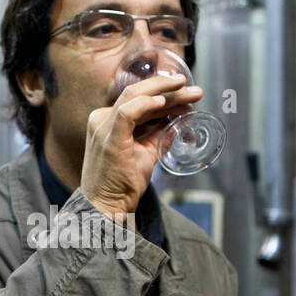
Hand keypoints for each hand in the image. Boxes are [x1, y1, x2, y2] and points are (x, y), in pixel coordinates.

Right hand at [80, 71, 201, 219]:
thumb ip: (157, 136)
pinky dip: (146, 104)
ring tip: (188, 91)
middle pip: (138, 94)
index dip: (164, 95)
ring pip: (134, 96)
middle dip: (168, 88)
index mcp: (108, 122)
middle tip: (193, 89)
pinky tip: (164, 102)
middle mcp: (102, 119)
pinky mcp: (109, 136)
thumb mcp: (144, 154)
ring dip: (164, 92)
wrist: (106, 207)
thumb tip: (176, 123)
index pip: (139, 100)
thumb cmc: (121, 185)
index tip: (186, 95)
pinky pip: (128, 111)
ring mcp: (103, 126)